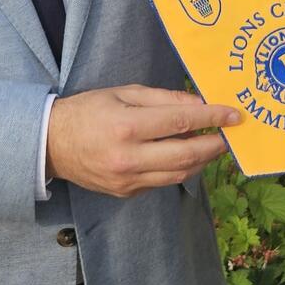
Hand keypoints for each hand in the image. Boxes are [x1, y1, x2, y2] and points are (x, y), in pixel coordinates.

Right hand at [45, 84, 238, 196]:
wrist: (50, 144)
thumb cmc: (88, 110)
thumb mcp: (124, 92)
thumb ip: (164, 98)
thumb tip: (199, 104)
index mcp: (127, 126)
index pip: (181, 121)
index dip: (212, 118)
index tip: (234, 115)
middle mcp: (129, 157)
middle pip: (186, 155)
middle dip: (215, 146)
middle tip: (231, 136)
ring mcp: (128, 180)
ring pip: (179, 174)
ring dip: (202, 160)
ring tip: (214, 145)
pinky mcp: (126, 193)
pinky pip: (162, 181)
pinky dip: (180, 168)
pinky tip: (187, 155)